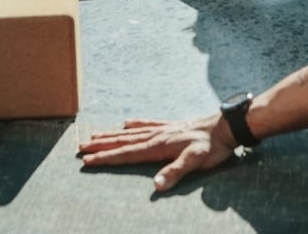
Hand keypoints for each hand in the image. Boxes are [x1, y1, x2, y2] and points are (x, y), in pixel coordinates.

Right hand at [78, 114, 236, 190]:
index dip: (106, 158)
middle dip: (102, 146)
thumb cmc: (212, 146)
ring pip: (132, 132)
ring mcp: (165, 129)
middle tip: (80, 147)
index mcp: (160, 145)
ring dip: (113, 135)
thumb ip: (176, 172)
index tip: (86, 161)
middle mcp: (158, 135)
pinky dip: (135, 123)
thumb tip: (155, 185)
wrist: (227, 126)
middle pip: (124, 140)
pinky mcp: (173, 126)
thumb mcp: (196, 160)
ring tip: (95, 135)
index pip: (127, 153)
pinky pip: (149, 124)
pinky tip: (127, 122)